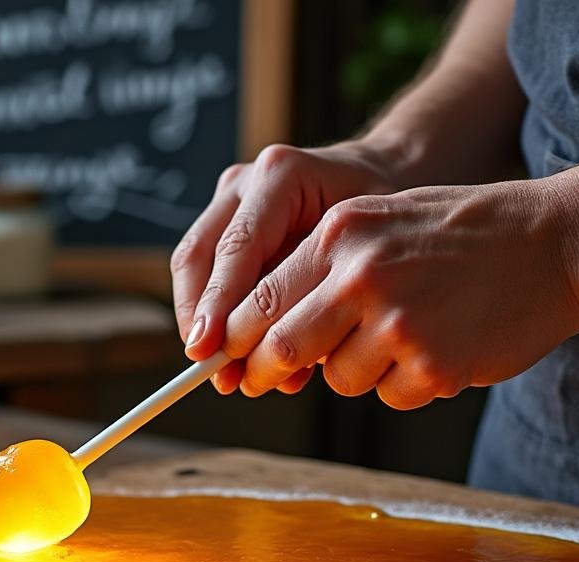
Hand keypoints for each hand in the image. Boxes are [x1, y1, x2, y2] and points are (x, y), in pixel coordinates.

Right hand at [171, 143, 397, 392]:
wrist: (386, 177)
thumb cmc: (386, 213)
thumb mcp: (366, 250)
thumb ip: (320, 296)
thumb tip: (286, 370)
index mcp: (283, 175)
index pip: (236, 247)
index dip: (218, 303)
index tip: (209, 348)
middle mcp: (247, 182)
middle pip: (198, 254)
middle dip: (199, 316)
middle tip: (209, 365)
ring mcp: (231, 199)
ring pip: (192, 264)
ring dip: (202, 320)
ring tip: (225, 369)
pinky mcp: (226, 220)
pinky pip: (207, 271)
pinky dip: (219, 315)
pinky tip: (245, 354)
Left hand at [221, 181, 578, 408]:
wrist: (560, 243)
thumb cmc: (466, 233)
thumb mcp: (382, 221)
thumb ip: (321, 267)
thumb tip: (256, 326)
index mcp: (341, 233)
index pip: (259, 298)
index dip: (234, 337)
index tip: (223, 357)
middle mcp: (361, 276)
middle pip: (279, 346)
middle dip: (265, 370)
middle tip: (263, 380)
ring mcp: (398, 323)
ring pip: (335, 377)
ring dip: (352, 371)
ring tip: (397, 339)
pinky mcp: (433, 365)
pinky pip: (388, 395)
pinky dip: (402, 384)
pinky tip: (437, 349)